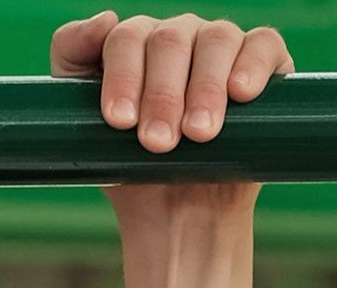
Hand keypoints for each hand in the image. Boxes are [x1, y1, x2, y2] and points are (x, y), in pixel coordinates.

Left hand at [51, 12, 291, 195]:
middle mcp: (179, 37)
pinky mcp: (263, 63)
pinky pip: (262, 45)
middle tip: (157, 143)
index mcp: (136, 45)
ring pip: (215, 40)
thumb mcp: (87, 128)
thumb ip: (74, 62)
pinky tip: (241, 92)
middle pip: (169, 40)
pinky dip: (253, 64)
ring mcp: (221, 46)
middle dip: (162, 94)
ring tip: (199, 134)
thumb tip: (104, 19)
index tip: (120, 122)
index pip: (126, 40)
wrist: (177, 218)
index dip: (122, 76)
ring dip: (205, 87)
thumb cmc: (131, 170)